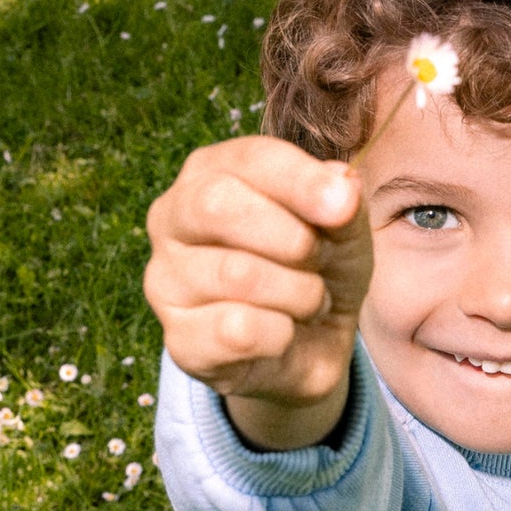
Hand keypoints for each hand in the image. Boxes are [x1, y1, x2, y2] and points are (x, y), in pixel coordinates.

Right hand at [144, 136, 372, 449]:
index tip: (342, 205)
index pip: (248, 159)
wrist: (311, 352)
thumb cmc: (317, 273)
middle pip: (217, 204)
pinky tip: (283, 335)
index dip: (299, 181)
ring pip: (237, 274)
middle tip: (319, 263)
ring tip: (309, 303)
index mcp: (210, 173)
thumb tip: (342, 184)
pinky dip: (281, 336)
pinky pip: (239, 331)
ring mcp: (167, 280)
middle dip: (292, 240)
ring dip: (299, 295)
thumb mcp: (343, 233)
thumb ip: (342, 203)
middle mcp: (173, 218)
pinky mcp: (180, 340)